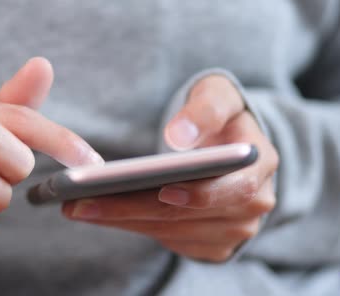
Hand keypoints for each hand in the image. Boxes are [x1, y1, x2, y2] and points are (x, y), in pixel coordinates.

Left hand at [63, 75, 277, 261]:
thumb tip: (180, 137)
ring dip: (124, 221)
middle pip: (190, 216)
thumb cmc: (217, 115)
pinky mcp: (211, 243)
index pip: (234, 189)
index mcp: (260, 165)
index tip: (160, 190)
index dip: (198, 194)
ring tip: (79, 206)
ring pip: (173, 232)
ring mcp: (233, 230)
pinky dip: (132, 227)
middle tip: (82, 201)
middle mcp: (253, 205)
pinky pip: (168, 240)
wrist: (224, 144)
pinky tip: (100, 214)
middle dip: (134, 210)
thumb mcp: (216, 94)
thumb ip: (204, 109)